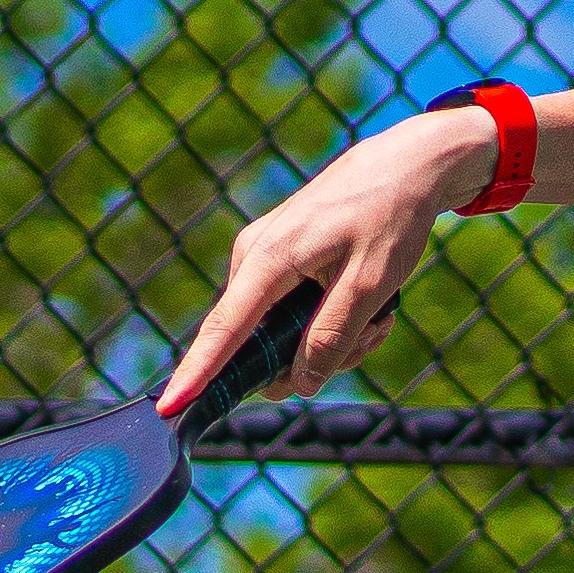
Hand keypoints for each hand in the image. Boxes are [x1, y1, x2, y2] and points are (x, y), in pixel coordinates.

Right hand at [166, 104, 506, 410]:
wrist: (405, 165)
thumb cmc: (391, 217)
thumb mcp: (372, 284)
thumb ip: (333, 336)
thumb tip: (298, 384)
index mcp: (270, 259)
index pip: (225, 329)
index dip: (197, 374)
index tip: (167, 407)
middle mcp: (254, 259)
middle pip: (261, 346)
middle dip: (315, 358)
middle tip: (373, 335)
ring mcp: (263, 260)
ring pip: (282, 335)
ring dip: (334, 341)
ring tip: (380, 317)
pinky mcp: (279, 263)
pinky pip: (291, 315)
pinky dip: (331, 321)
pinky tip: (371, 308)